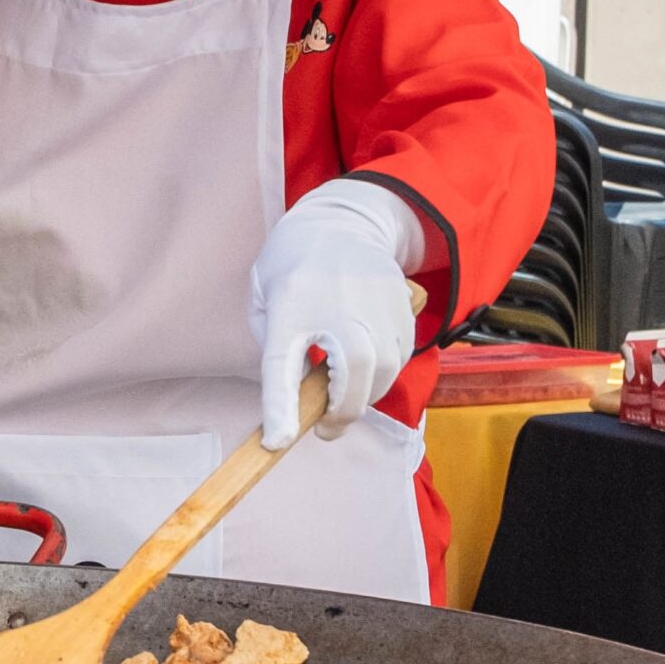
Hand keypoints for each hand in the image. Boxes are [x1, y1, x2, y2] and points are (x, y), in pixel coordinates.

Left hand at [249, 184, 422, 449]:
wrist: (339, 222)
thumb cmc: (291, 268)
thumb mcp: (264, 299)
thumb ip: (275, 347)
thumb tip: (295, 397)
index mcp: (289, 302)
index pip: (281, 360)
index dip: (280, 406)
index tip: (277, 441)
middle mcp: (336, 300)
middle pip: (354, 368)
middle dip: (343, 410)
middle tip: (325, 427)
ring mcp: (374, 300)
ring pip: (384, 367)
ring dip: (364, 396)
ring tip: (344, 397)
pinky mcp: (400, 304)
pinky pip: (399, 355)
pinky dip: (383, 375)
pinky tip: (366, 371)